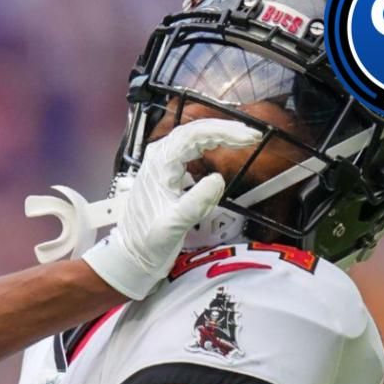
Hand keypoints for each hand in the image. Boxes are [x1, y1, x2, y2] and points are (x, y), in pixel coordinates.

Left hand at [81, 118, 263, 298]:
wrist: (132, 254)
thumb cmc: (148, 242)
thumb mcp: (173, 225)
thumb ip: (195, 203)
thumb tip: (217, 179)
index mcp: (159, 165)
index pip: (194, 135)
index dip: (224, 132)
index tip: (248, 138)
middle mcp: (158, 159)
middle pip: (194, 131)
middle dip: (225, 130)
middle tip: (252, 136)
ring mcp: (161, 164)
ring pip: (192, 137)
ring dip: (218, 135)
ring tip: (242, 138)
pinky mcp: (166, 172)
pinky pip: (189, 149)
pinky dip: (209, 145)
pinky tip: (221, 147)